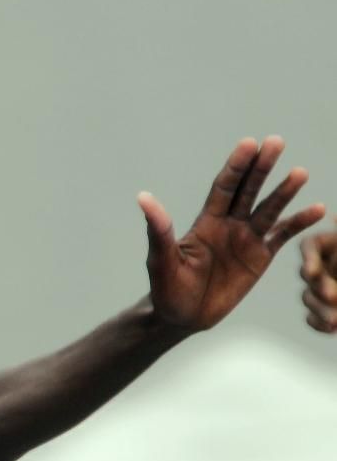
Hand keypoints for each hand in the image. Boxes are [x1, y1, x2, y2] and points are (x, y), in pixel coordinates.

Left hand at [138, 137, 324, 331]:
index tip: (248, 144)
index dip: (235, 167)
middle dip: (261, 168)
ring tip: (299, 173)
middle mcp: (229, 224)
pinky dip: (298, 222)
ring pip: (269, 208)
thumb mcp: (161, 261)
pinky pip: (282, 235)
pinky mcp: (260, 256)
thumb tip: (143, 197)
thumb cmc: (167, 289)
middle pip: (248, 190)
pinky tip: (317, 209)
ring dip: (284, 191)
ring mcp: (246, 239)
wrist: (182, 318)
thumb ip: (158, 230)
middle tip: (275, 142)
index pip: (223, 187)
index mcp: (206, 222)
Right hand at [299, 230, 336, 333]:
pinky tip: (333, 328)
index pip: (311, 247)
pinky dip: (321, 323)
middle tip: (332, 295)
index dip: (309, 259)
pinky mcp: (323, 310)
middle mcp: (323, 264)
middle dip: (320, 286)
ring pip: (309, 298)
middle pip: (309, 275)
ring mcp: (322, 288)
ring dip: (322, 309)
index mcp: (331, 243)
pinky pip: (312, 318)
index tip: (311, 272)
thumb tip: (333, 221)